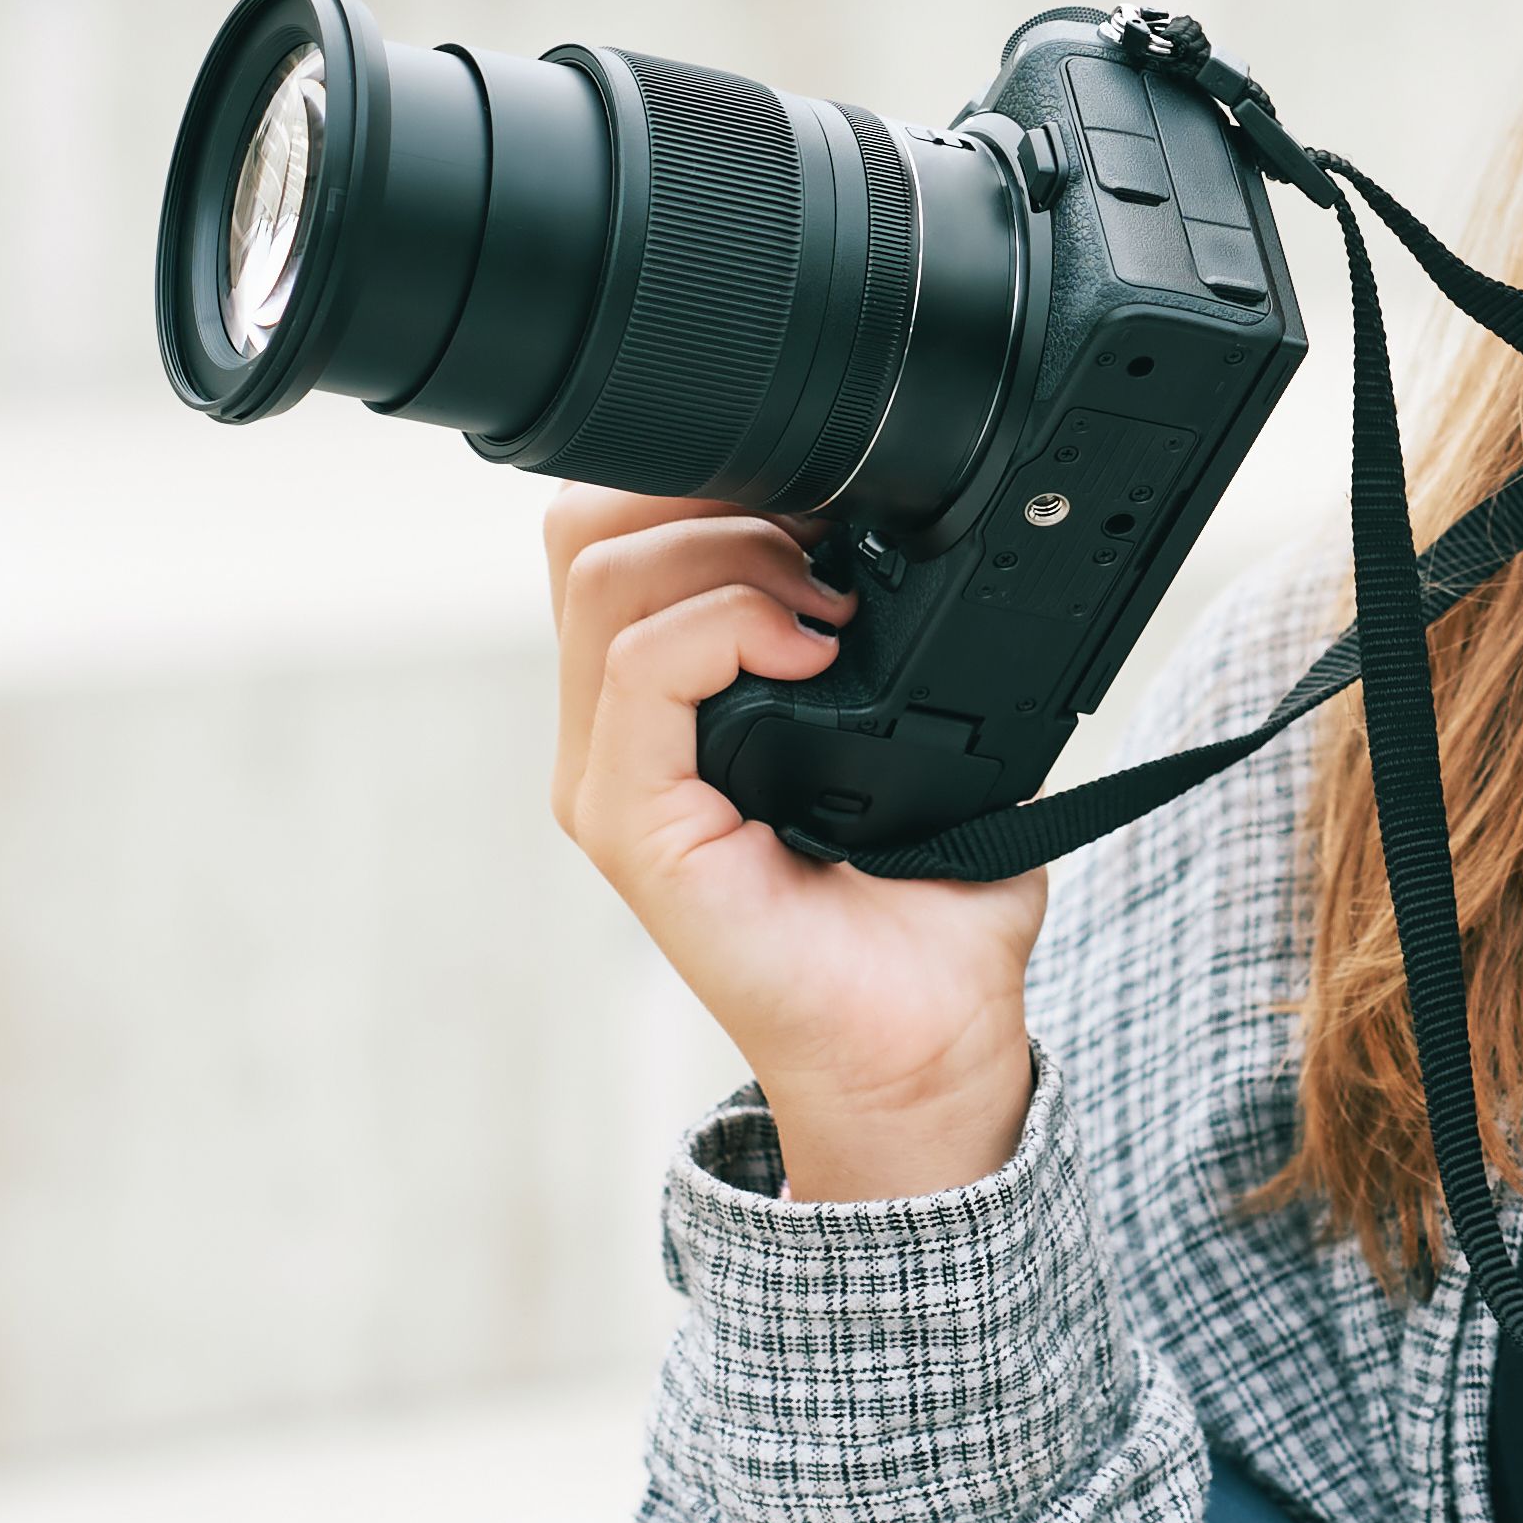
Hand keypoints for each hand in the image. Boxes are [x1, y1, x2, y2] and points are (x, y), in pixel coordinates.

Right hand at [545, 487, 1047, 1200]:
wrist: (923, 1038)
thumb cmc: (922, 905)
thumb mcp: (918, 733)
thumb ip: (897, 635)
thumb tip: (930, 537)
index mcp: (664, 707)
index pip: (619, 536)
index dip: (711, 484)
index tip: (825, 507)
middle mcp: (618, 736)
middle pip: (591, 537)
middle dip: (711, 500)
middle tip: (823, 550)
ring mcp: (614, 780)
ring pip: (604, 582)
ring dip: (730, 557)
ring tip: (824, 609)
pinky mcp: (634, 826)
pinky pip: (639, 673)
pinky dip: (727, 627)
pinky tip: (812, 652)